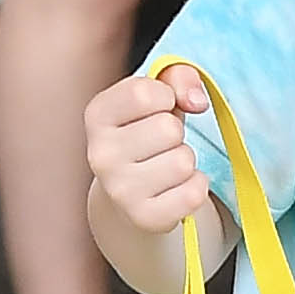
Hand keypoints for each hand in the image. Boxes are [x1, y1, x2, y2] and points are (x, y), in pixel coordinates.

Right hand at [86, 64, 218, 247]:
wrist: (131, 195)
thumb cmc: (147, 134)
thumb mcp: (158, 95)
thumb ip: (177, 75)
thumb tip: (196, 101)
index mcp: (97, 115)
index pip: (145, 93)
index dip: (166, 97)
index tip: (159, 108)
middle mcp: (99, 154)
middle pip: (169, 128)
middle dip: (177, 133)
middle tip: (162, 144)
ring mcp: (119, 190)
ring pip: (183, 161)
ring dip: (186, 161)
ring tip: (167, 165)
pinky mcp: (144, 217)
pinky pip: (194, 193)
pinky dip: (196, 186)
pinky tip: (177, 187)